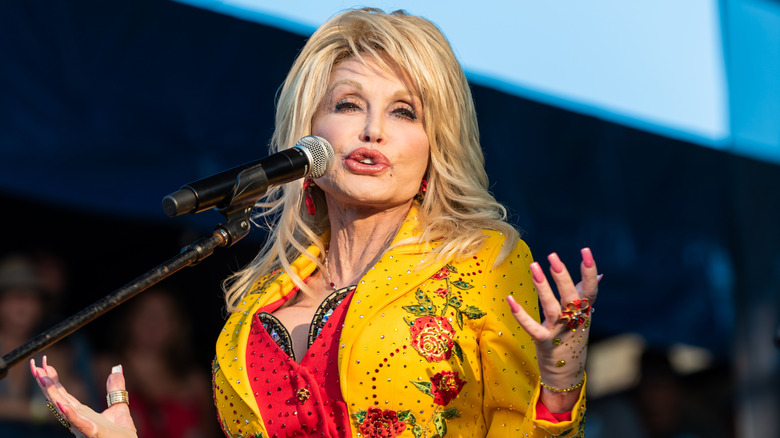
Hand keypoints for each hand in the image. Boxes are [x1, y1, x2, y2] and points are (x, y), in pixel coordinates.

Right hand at [31, 356, 137, 437]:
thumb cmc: (121, 434)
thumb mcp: (119, 406)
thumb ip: (115, 389)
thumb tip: (116, 369)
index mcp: (82, 412)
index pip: (63, 394)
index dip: (53, 379)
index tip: (45, 363)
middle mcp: (78, 418)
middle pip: (57, 398)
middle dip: (44, 384)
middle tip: (34, 366)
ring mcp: (83, 426)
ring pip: (64, 408)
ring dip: (52, 394)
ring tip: (42, 379)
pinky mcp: (94, 433)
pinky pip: (80, 423)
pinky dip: (71, 414)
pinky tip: (63, 405)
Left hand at [506, 248, 599, 409]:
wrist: (566, 373)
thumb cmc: (574, 338)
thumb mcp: (583, 316)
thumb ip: (587, 294)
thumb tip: (599, 275)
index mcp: (584, 312)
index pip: (591, 289)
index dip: (589, 270)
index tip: (586, 251)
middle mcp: (574, 321)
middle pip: (571, 296)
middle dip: (562, 276)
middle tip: (553, 256)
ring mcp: (559, 332)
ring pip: (552, 308)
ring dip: (543, 287)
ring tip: (534, 266)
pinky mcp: (544, 342)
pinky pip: (532, 327)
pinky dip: (521, 314)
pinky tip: (510, 299)